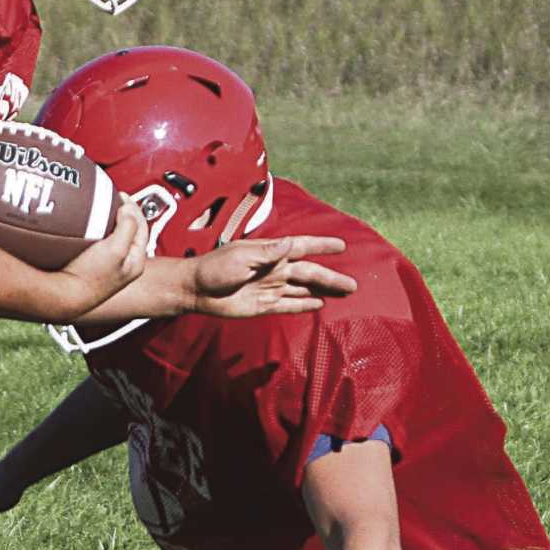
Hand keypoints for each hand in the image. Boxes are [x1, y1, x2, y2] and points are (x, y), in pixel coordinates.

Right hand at [52, 193, 147, 320]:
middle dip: (122, 213)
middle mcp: (122, 265)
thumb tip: (127, 209)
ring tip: (98, 210)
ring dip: (106, 222)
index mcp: (135, 262)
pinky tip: (82, 228)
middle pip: (129, 231)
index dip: (134, 208)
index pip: (142, 227)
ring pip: (112, 237)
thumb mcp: (115, 249)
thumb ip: (127, 227)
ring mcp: (105, 266)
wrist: (63, 297)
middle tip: (112, 200)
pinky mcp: (89, 266)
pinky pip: (95, 243)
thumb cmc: (88, 279)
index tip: (121, 196)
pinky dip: (92, 232)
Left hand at [194, 236, 354, 317]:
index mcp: (270, 253)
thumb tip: (290, 243)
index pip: (301, 247)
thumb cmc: (215, 268)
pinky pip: (289, 305)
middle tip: (353, 285)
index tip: (341, 245)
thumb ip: (267, 252)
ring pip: (303, 289)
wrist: (196, 290)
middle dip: (330, 278)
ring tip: (343, 293)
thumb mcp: (241, 256)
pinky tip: (319, 305)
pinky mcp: (264, 305)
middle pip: (309, 273)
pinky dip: (304, 305)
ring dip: (323, 291)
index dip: (321, 246)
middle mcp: (274, 269)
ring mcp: (270, 287)